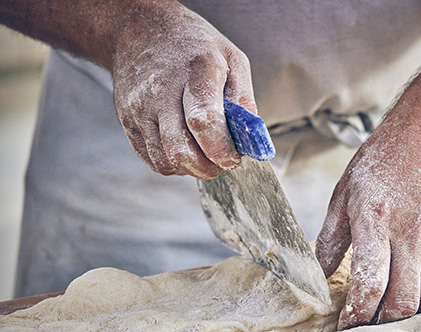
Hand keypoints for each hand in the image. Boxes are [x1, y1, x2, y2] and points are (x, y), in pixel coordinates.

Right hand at [111, 4, 254, 177]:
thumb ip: (244, 99)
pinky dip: (173, 164)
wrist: (139, 31)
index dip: (221, 149)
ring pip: (166, 161)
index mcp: (195, 71)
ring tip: (204, 156)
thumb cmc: (193, 46)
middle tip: (221, 162)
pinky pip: (152, 159)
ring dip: (191, 169)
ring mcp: (140, 109)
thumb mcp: (231, 58)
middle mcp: (162, 91)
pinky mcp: (128, 122)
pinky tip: (185, 149)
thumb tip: (250, 137)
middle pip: (181, 150)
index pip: (204, 122)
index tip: (233, 157)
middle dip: (208, 167)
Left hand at [316, 109, 420, 329]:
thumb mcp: (343, 195)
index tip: (345, 325)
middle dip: (380, 323)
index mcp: (376, 221)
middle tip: (364, 323)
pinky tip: (415, 293)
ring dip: (407, 315)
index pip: (370, 284)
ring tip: (388, 311)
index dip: (356, 315)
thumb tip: (317, 277)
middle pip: (403, 303)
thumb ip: (330, 240)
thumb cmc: (383, 162)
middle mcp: (410, 234)